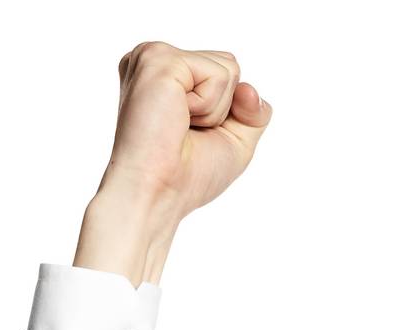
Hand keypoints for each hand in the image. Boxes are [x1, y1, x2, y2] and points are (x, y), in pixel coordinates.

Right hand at [74, 42, 272, 283]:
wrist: (157, 194)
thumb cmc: (187, 177)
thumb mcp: (235, 143)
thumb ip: (255, 112)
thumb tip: (250, 87)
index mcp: (168, 75)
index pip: (224, 73)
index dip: (228, 111)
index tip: (193, 135)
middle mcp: (157, 58)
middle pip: (230, 64)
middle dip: (224, 108)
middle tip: (186, 131)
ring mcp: (155, 54)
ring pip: (229, 67)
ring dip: (216, 110)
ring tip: (179, 125)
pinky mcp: (160, 58)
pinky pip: (219, 74)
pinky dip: (209, 106)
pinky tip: (178, 118)